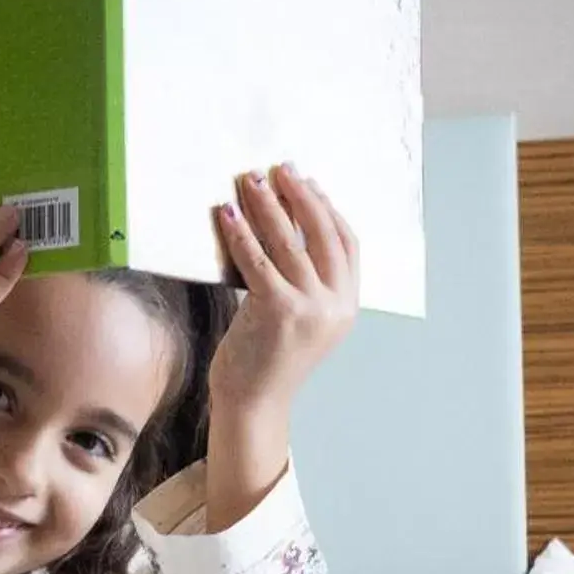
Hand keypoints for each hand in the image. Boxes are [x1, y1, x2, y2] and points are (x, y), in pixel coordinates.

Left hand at [204, 164, 358, 525]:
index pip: (346, 243)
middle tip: (279, 169)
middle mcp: (335, 306)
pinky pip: (257, 260)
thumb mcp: (298, 317)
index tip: (306, 183)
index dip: (327, 208)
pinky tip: (226, 214)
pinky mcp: (278, 312)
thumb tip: (284, 227)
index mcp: (347, 306)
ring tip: (250, 181)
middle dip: (301, 195)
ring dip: (268, 206)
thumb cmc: (267, 359)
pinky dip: (240, 233)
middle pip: (322, 233)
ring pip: (288, 242)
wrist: (253, 404)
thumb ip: (304, 280)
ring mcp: (310, 309)